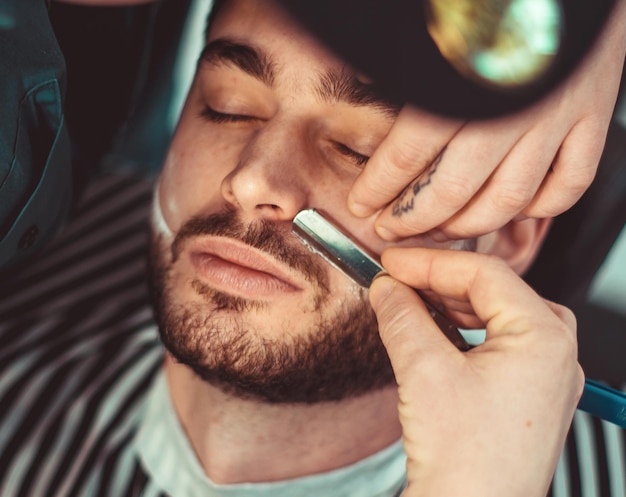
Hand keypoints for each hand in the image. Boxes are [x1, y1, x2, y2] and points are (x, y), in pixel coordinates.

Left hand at [349, 0, 625, 240]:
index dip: (378, 188)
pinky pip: (567, 186)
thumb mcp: (430, 31)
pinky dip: (538, 209)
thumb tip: (370, 118)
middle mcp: (509, 108)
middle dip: (412, 219)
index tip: (361, 204)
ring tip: (438, 231)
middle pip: (452, 190)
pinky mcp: (592, 119)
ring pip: (506, 202)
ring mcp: (556, 118)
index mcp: (460, 80)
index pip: (407, 154)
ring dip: (465, 226)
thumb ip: (406, 77)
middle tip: (389, 228)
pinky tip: (510, 212)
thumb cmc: (490, 0)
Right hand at [369, 248, 583, 496]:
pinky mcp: (528, 395)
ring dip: (452, 304)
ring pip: (497, 314)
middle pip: (494, 291)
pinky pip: (499, 343)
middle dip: (440, 281)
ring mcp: (546, 377)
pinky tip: (436, 331)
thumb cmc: (465, 461)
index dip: (431, 263)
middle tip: (398, 278)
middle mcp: (556, 354)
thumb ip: (402, 315)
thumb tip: (388, 287)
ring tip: (412, 301)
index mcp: (544, 338)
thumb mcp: (424, 370)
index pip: (485, 274)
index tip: (393, 262)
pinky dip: (465, 330)